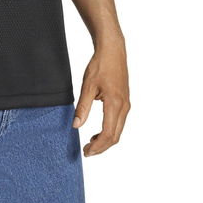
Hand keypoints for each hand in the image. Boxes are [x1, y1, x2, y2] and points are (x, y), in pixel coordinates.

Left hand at [72, 41, 130, 155]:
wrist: (113, 50)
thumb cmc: (100, 65)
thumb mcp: (88, 85)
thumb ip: (83, 107)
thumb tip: (76, 125)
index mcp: (115, 104)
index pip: (107, 134)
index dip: (97, 146)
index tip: (86, 152)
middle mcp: (124, 107)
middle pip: (115, 136)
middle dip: (101, 147)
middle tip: (87, 151)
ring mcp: (126, 104)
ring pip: (118, 130)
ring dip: (106, 140)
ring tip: (91, 143)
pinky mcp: (125, 101)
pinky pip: (119, 122)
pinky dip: (110, 131)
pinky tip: (98, 131)